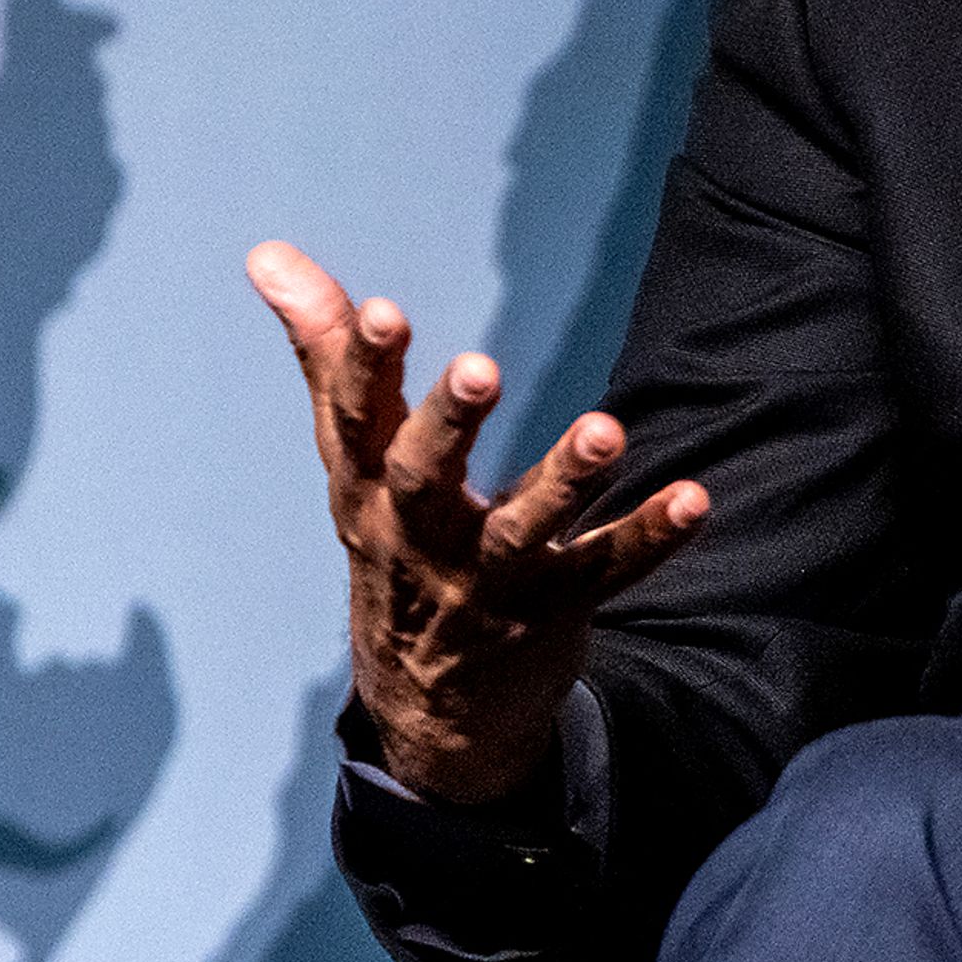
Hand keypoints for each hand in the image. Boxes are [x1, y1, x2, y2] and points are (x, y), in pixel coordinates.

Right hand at [252, 238, 705, 805]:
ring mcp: (488, 578)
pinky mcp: (554, 608)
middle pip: (427, 478)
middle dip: (450, 424)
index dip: (365, 367)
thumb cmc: (392, 545)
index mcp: (369, 488)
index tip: (384, 311)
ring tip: (605, 430)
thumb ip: (328, 353)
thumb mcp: (352, 460)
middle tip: (480, 367)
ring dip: (565, 480)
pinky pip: (606, 571)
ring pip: (524, 529)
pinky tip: (693, 499)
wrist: (429, 708)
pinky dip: (649, 538)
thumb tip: (268, 253)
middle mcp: (420, 535)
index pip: (356, 422)